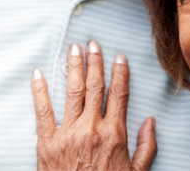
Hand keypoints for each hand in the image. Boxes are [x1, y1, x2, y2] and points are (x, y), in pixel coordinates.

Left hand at [31, 40, 156, 170]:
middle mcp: (91, 128)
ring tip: (74, 49)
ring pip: (72, 92)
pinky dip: (39, 90)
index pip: (118, 94)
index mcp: (114, 134)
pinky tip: (39, 74)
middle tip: (93, 43)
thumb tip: (151, 121)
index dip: (119, 72)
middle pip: (94, 86)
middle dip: (94, 62)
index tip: (119, 56)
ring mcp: (68, 133)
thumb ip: (146, 146)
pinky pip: (42, 111)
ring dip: (73, 67)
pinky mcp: (47, 142)